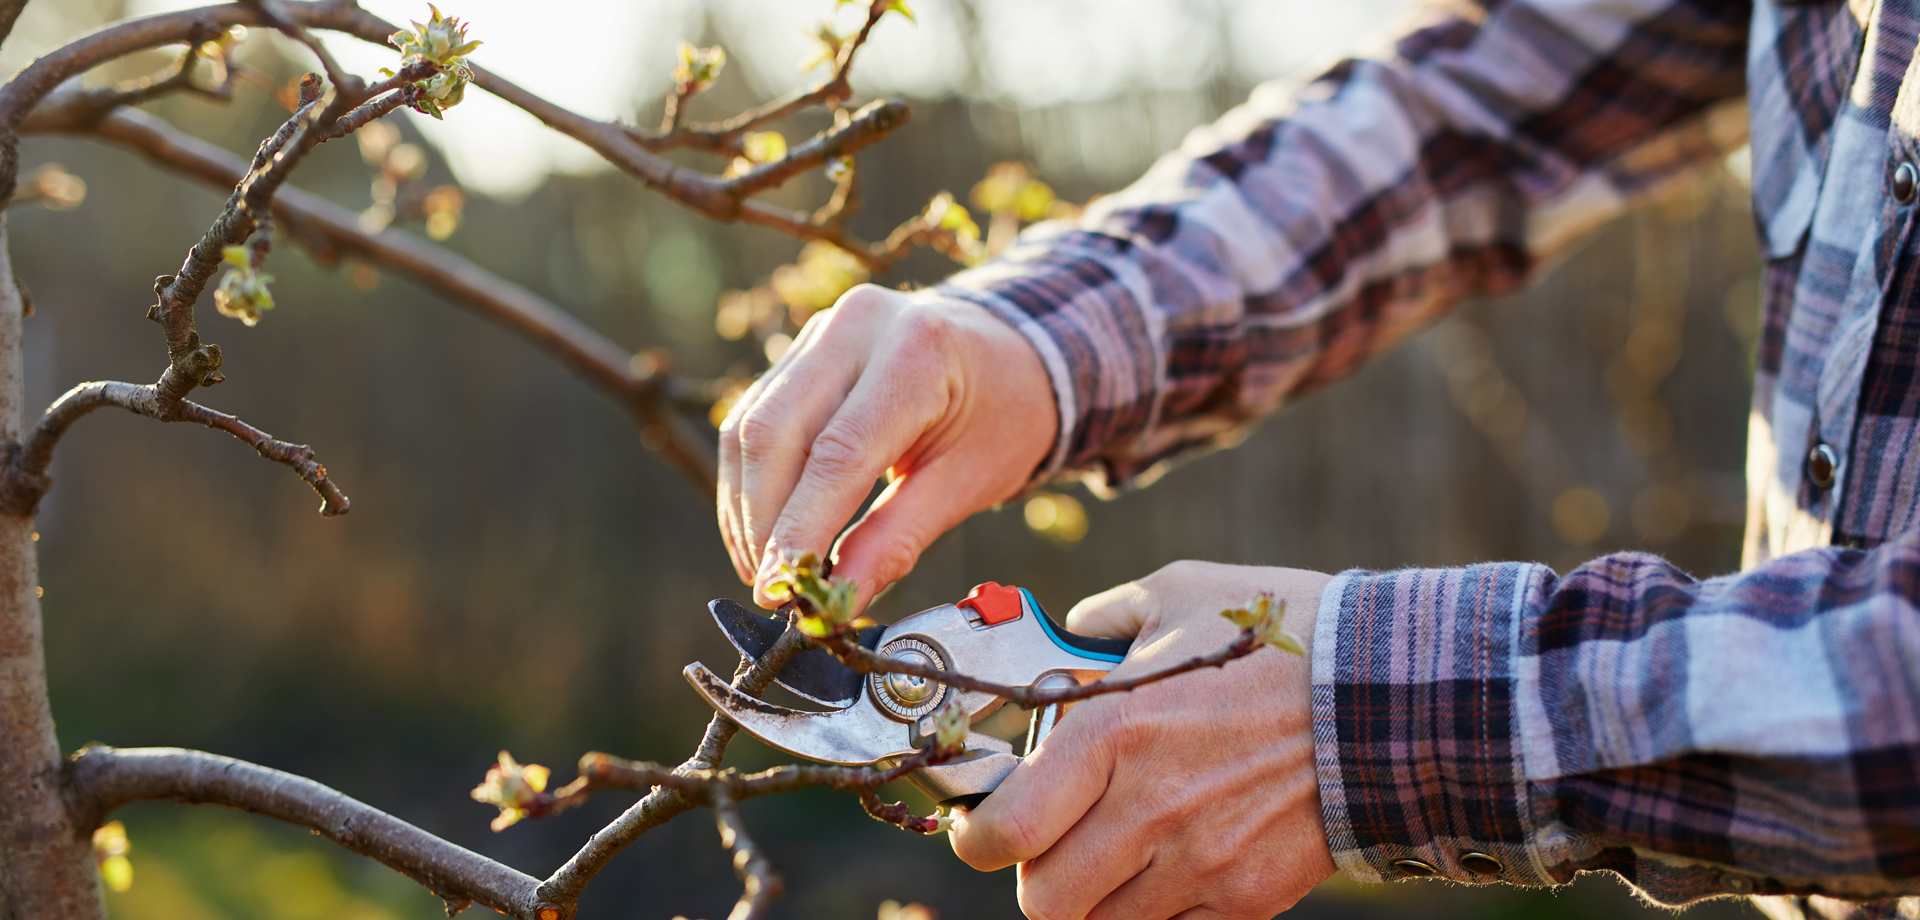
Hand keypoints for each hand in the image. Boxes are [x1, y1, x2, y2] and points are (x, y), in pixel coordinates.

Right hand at [717, 284, 1055, 608]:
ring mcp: (823, 330)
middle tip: (771, 589)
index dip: (800, 527)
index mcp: (917, 352)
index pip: (838, 452)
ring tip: (764, 570)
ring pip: (751, 426)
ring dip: (746, 507)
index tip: (781, 588)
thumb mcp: (966, 483)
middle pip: (775, 432)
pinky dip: (749, 482)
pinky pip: (754, 417)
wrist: (1010, 354)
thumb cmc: (1001, 417)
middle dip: (763, 522)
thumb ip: (898, 540)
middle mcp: (859, 326)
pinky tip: (761, 530)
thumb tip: (839, 600)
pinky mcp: (802, 348)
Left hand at [950, 561, 1336, 919]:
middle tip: (1052, 842)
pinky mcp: (1247, 898)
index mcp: (1112, 735)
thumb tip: (1072, 633)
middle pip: (1045, 901)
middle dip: (1037, 875)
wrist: (1394, 696)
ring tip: (1115, 852)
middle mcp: (1147, 811)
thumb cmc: (1282, 637)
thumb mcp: (1181, 594)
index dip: (978, 839)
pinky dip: (1158, 909)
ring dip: (1095, 896)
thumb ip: (1106, 619)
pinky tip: (1175, 862)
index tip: (983, 826)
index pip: (1004, 833)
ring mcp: (1200, 864)